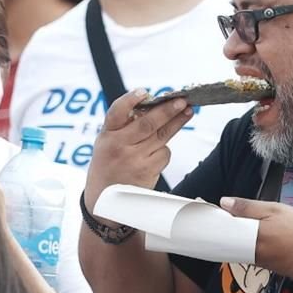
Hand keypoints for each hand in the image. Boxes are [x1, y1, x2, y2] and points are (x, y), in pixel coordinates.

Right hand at [83, 89, 193, 211]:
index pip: (116, 112)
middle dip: (168, 110)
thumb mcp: (105, 143)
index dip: (130, 100)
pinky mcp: (147, 172)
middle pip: (148, 123)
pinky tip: (157, 151)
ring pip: (161, 137)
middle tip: (181, 101)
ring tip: (187, 112)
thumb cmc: (107, 165)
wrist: (104, 200)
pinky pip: (164, 154)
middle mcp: (119, 146)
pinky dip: (165, 150)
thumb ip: (122, 126)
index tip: (144, 92)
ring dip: (177, 123)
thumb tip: (151, 105)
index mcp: (107, 135)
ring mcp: (134, 160)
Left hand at [219, 197, 292, 279]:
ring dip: (240, 235)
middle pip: (230, 237)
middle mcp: (246, 251)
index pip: (224, 226)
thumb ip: (248, 206)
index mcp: (247, 235)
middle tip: (237, 215)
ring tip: (251, 224)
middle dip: (231, 226)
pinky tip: (262, 236)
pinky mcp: (264, 265)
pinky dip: (250, 243)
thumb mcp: (275, 210)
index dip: (223, 217)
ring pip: (239, 245)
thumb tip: (224, 202)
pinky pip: (249, 251)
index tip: (223, 209)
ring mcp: (255, 260)